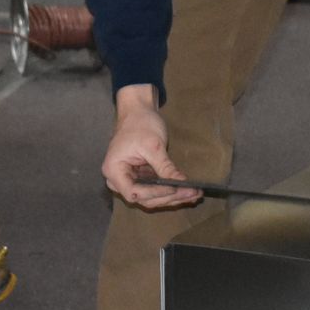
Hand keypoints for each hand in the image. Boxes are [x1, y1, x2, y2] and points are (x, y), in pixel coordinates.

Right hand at [103, 84, 200, 208]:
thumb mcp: (153, 145)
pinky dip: (172, 191)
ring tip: (195, 194)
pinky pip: (156, 189)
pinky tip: (188, 191)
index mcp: (114, 171)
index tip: (175, 189)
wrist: (138, 112)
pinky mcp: (141, 178)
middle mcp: (118, 180)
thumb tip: (181, 182)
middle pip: (144, 198)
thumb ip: (165, 166)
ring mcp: (130, 180)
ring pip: (152, 197)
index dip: (155, 194)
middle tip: (192, 193)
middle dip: (169, 197)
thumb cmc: (140, 124)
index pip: (134, 192)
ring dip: (173, 197)